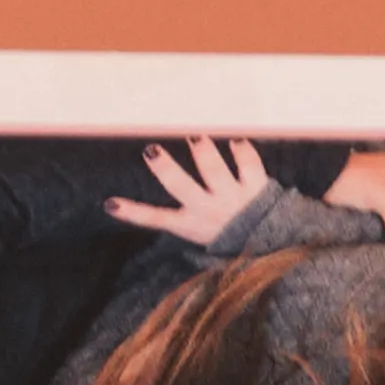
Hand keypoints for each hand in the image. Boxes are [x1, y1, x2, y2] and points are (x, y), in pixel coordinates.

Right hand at [108, 134, 277, 245]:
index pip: (156, 219)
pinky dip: (242, 150)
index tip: (111, 204)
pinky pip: (249, 165)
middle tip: (152, 150)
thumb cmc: (232, 236)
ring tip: (195, 137)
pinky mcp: (257, 189)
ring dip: (202, 151)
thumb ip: (183, 213)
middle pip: (182, 187)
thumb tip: (155, 185)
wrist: (274, 247)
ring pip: (213, 170)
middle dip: (165, 168)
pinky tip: (235, 140)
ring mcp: (233, 199)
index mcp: (191, 224)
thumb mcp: (201, 231)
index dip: (133, 213)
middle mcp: (209, 211)